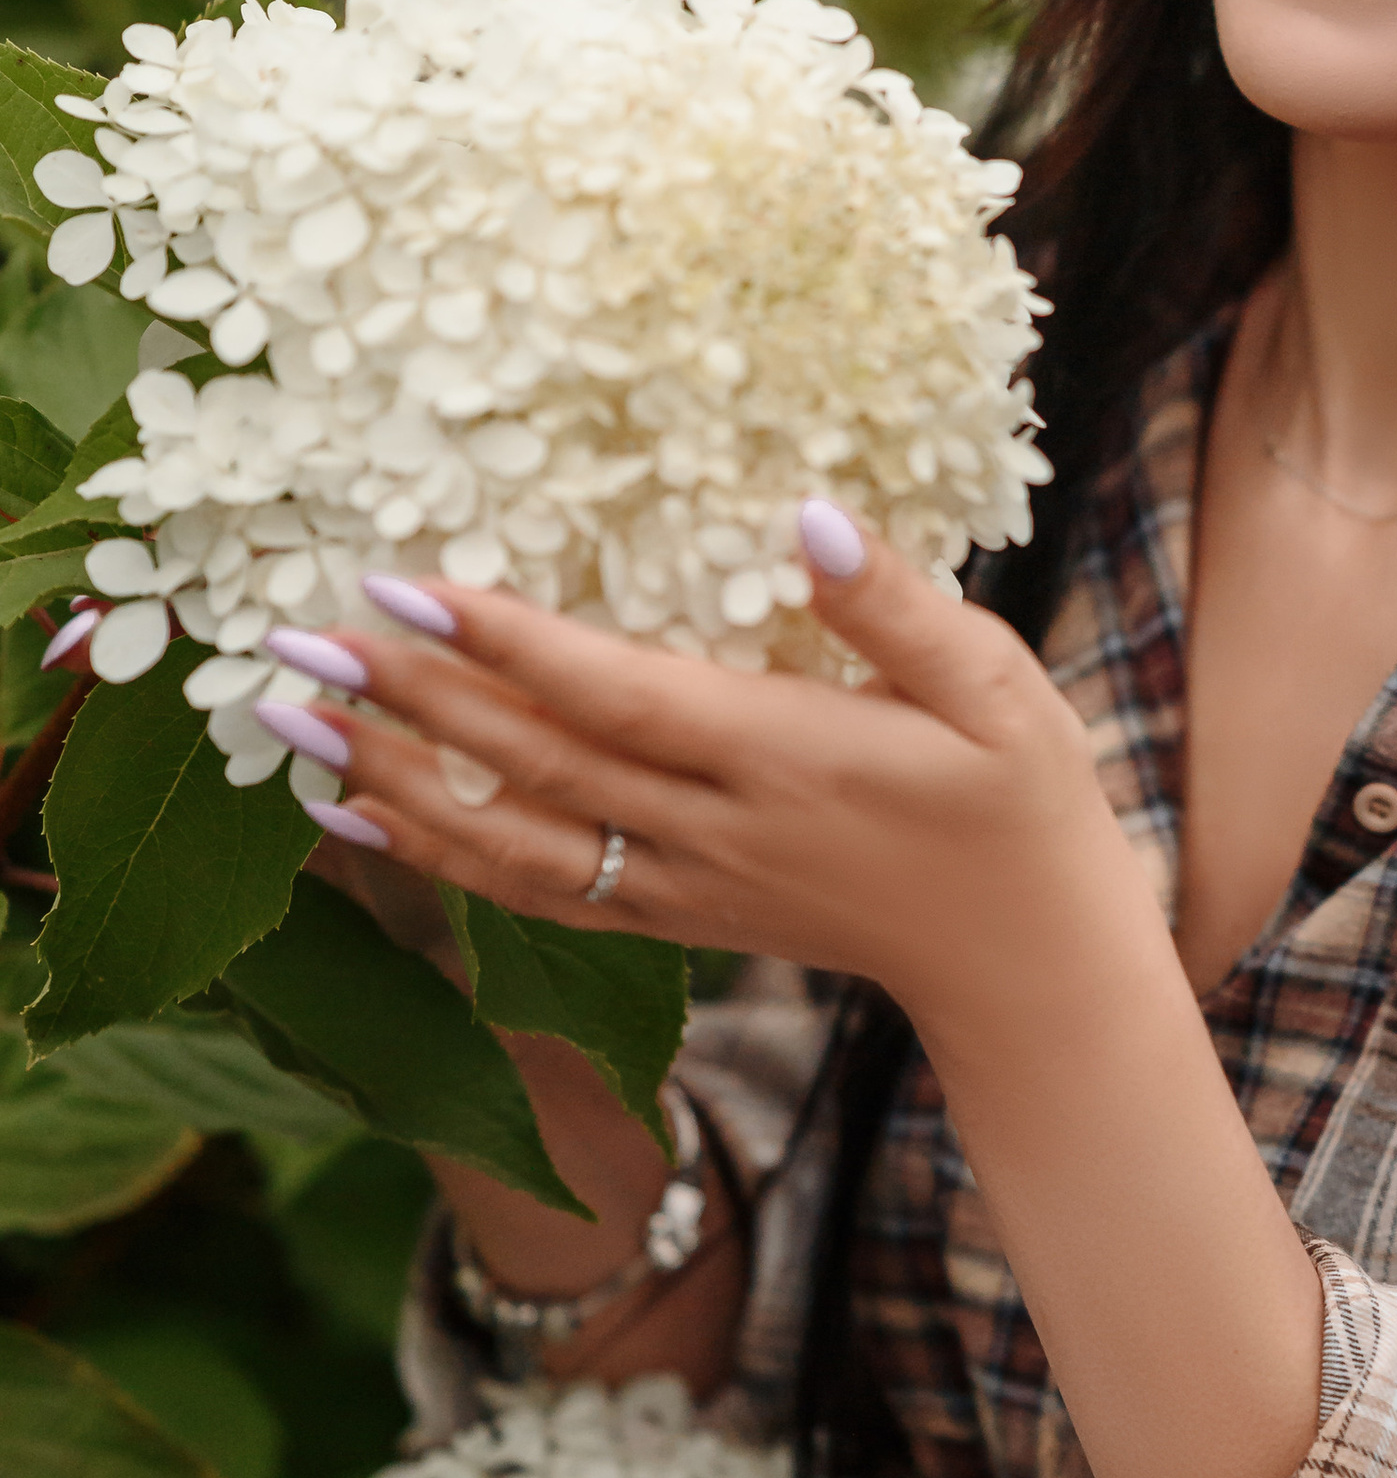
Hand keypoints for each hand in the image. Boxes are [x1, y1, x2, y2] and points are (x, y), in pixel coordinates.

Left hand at [258, 513, 1146, 1042]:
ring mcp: (687, 886)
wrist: (1024, 961)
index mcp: (784, 755)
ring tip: (292, 724)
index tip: (406, 589)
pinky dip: (433, 856)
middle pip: (533, 763)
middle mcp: (715, 830)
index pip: (614, 695)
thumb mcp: (994, 685)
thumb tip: (805, 516)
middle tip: (294, 636)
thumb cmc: (1019, 804)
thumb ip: (894, 604)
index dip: (506, 644)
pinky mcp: (677, 919)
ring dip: (392, 783)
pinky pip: (531, 892)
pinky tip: (355, 818)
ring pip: (510, 841)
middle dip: (409, 701)